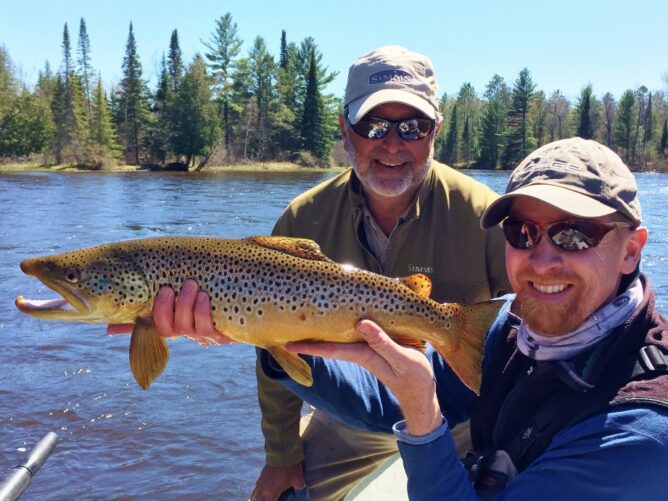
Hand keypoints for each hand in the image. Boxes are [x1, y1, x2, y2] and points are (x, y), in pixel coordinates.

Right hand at [107, 279, 233, 345]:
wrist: (239, 316)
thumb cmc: (201, 309)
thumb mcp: (175, 309)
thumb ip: (146, 315)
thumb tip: (108, 328)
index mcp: (168, 325)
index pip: (148, 327)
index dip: (140, 320)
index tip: (146, 295)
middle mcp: (182, 333)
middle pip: (166, 328)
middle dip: (165, 308)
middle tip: (169, 288)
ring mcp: (200, 335)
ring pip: (186, 327)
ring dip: (186, 305)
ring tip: (192, 285)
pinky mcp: (218, 336)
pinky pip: (206, 326)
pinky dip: (203, 311)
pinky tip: (205, 297)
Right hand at [250, 462, 304, 500]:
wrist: (283, 452)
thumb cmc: (291, 468)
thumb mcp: (299, 480)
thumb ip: (300, 490)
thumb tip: (303, 497)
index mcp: (272, 493)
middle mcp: (264, 489)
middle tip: (268, 500)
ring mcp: (261, 482)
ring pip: (254, 495)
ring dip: (257, 499)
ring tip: (261, 500)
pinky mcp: (261, 475)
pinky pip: (256, 487)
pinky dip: (257, 491)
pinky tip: (262, 490)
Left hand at [287, 320, 441, 435]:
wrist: (423, 395)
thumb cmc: (414, 379)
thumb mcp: (402, 360)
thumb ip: (383, 343)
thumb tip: (361, 323)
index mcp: (364, 355)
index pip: (330, 349)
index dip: (309, 346)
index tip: (287, 344)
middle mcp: (361, 352)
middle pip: (330, 343)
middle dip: (310, 335)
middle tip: (288, 324)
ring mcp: (368, 350)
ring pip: (341, 337)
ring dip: (324, 329)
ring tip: (306, 318)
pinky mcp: (377, 347)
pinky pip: (356, 335)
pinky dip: (345, 325)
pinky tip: (342, 318)